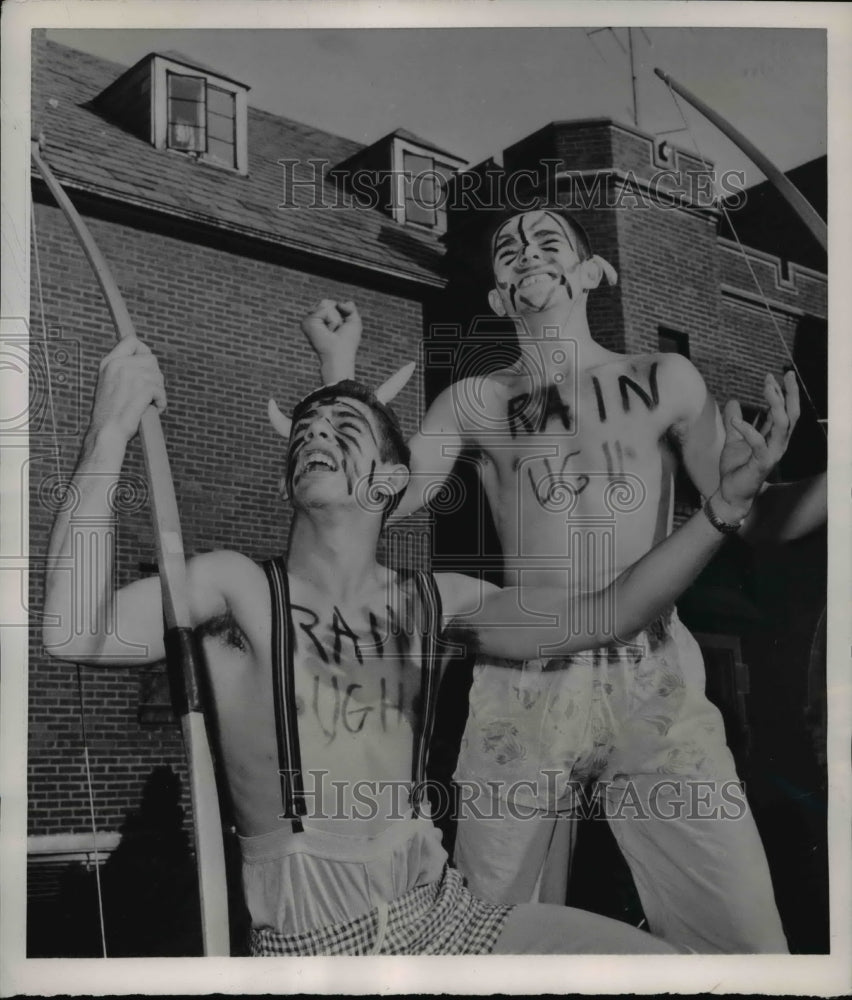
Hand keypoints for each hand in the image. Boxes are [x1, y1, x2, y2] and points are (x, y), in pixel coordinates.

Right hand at [89, 337, 165, 446]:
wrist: (106, 432)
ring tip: (148, 404)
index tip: (148, 364)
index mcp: (109, 363)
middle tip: (148, 394)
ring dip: (158, 392)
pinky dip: (161, 402)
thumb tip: (148, 363)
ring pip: (158, 376)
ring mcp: (130, 375)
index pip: (131, 341)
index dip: (144, 350)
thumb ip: (124, 371)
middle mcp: (119, 365)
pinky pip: (160, 391)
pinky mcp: (142, 388)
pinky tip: (153, 409)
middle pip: (151, 360)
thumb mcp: (110, 385)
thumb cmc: (110, 414)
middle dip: (154, 377)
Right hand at [300, 299, 360, 381]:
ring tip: (332, 331)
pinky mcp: (308, 322)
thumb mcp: (354, 322)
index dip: (341, 312)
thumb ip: (350, 308)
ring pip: (325, 304)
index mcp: (321, 320)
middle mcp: (314, 320)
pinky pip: (323, 309)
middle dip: (337, 314)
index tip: (341, 328)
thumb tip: (339, 303)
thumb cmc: (347, 343)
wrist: (339, 354)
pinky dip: (330, 319)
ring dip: (334, 317)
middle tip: (336, 331)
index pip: (332, 304)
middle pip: (327, 302)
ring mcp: (309, 321)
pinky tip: (327, 331)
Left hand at [716, 371, 799, 517]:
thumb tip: (732, 401)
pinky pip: (759, 443)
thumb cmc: (736, 468)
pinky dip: (748, 430)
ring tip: (766, 388)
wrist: (731, 493)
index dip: (783, 393)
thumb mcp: (733, 440)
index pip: (785, 411)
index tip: (776, 374)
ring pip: (783, 425)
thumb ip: (734, 422)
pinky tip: (736, 420)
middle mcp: (778, 444)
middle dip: (788, 393)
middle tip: (779, 375)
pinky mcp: (761, 463)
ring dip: (776, 404)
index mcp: (773, 437)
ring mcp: (772, 453)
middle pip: (791, 414)